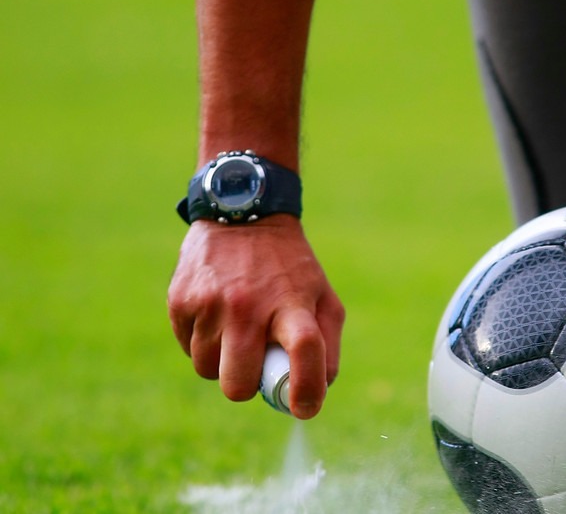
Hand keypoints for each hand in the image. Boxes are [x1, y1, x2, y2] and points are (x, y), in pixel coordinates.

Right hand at [167, 214, 344, 418]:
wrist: (242, 215)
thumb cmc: (290, 268)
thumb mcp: (323, 295)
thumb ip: (327, 344)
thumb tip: (318, 391)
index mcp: (293, 303)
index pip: (305, 351)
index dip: (306, 389)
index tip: (305, 409)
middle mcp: (249, 304)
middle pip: (238, 382)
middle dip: (246, 387)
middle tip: (254, 369)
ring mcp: (211, 303)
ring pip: (208, 370)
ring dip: (222, 362)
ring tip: (236, 331)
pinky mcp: (181, 300)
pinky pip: (187, 348)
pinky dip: (202, 342)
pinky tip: (216, 314)